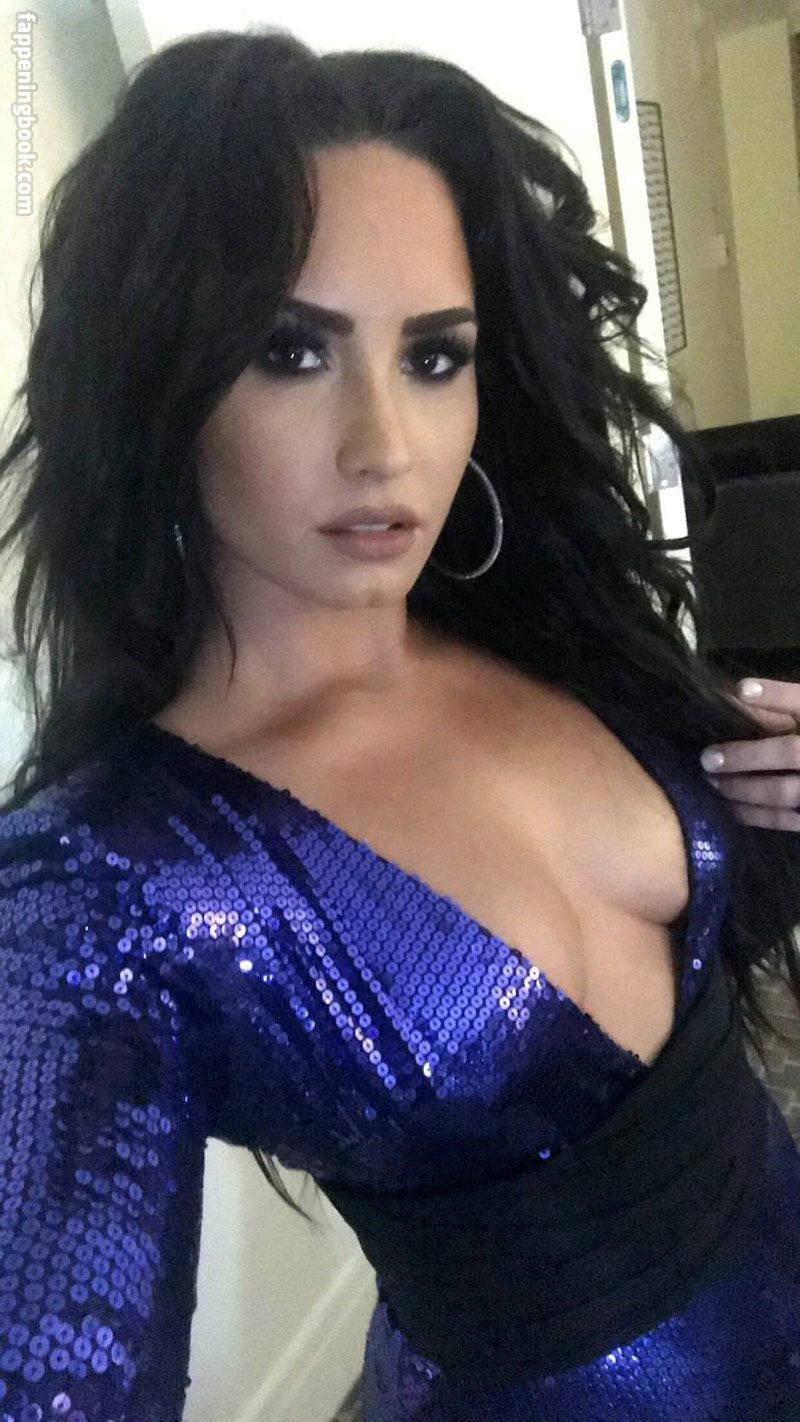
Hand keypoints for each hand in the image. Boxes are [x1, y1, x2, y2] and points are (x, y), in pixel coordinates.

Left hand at [700, 678, 799, 830]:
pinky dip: (753, 815)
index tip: (741, 689)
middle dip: (746, 756)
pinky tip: (728, 807)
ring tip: (712, 782)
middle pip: (790, 752)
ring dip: (742, 788)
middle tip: (707, 758)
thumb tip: (732, 696)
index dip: (774, 694)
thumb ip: (776, 709)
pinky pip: (783, 819)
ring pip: (783, 791)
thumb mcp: (798, 718)